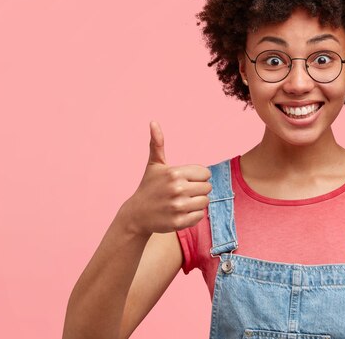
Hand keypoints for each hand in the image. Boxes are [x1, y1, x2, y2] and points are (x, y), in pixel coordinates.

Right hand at [119, 121, 211, 236]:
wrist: (137, 215)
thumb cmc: (149, 187)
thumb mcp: (154, 165)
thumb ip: (157, 143)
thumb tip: (153, 122)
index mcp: (175, 173)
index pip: (205, 173)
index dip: (198, 177)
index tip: (185, 180)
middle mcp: (177, 189)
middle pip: (207, 187)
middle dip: (198, 190)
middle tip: (184, 192)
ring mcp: (178, 207)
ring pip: (205, 202)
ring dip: (197, 202)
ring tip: (183, 202)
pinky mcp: (179, 222)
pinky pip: (199, 216)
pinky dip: (193, 215)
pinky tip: (181, 212)